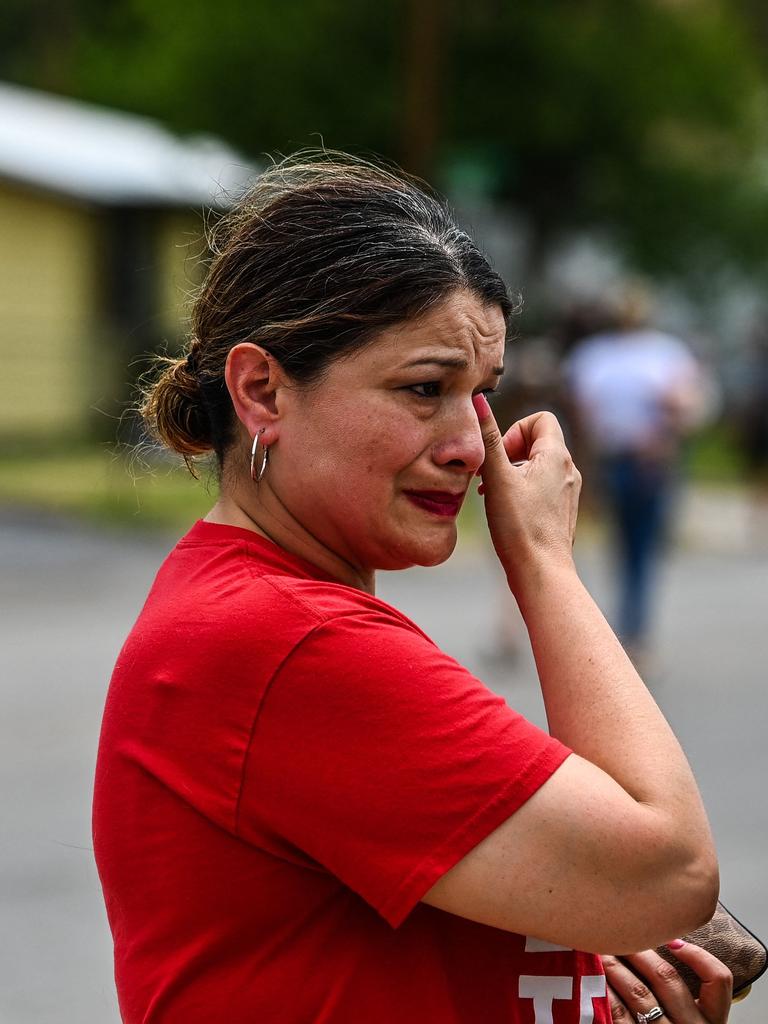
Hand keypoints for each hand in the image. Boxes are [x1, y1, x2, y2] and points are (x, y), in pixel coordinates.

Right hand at [472, 397, 580, 591]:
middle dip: (509, 453)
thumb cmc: (520, 527)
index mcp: (557, 456)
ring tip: (494, 494)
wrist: (542, 573)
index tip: (500, 456)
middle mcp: (568, 470)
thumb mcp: (497, 478)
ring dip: (513, 473)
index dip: (515, 430)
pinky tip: (506, 511)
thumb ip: (488, 438)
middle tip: (491, 476)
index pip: (540, 419)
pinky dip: (522, 490)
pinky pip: (542, 487)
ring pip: (538, 466)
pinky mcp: (563, 511)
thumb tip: (477, 401)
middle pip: (538, 442)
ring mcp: (568, 492)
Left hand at [602, 942, 732, 1023]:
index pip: (718, 981)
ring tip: (602, 950)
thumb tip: (669, 948)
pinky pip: (619, 1014)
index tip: (673, 940)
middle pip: (667, 978)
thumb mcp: (691, 1022)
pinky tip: (597, 978)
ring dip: (617, 965)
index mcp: (711, 1022)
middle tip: (621, 935)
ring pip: (639, 992)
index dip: (697, 954)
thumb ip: (687, 998)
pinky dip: (606, 992)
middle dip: (640, 951)